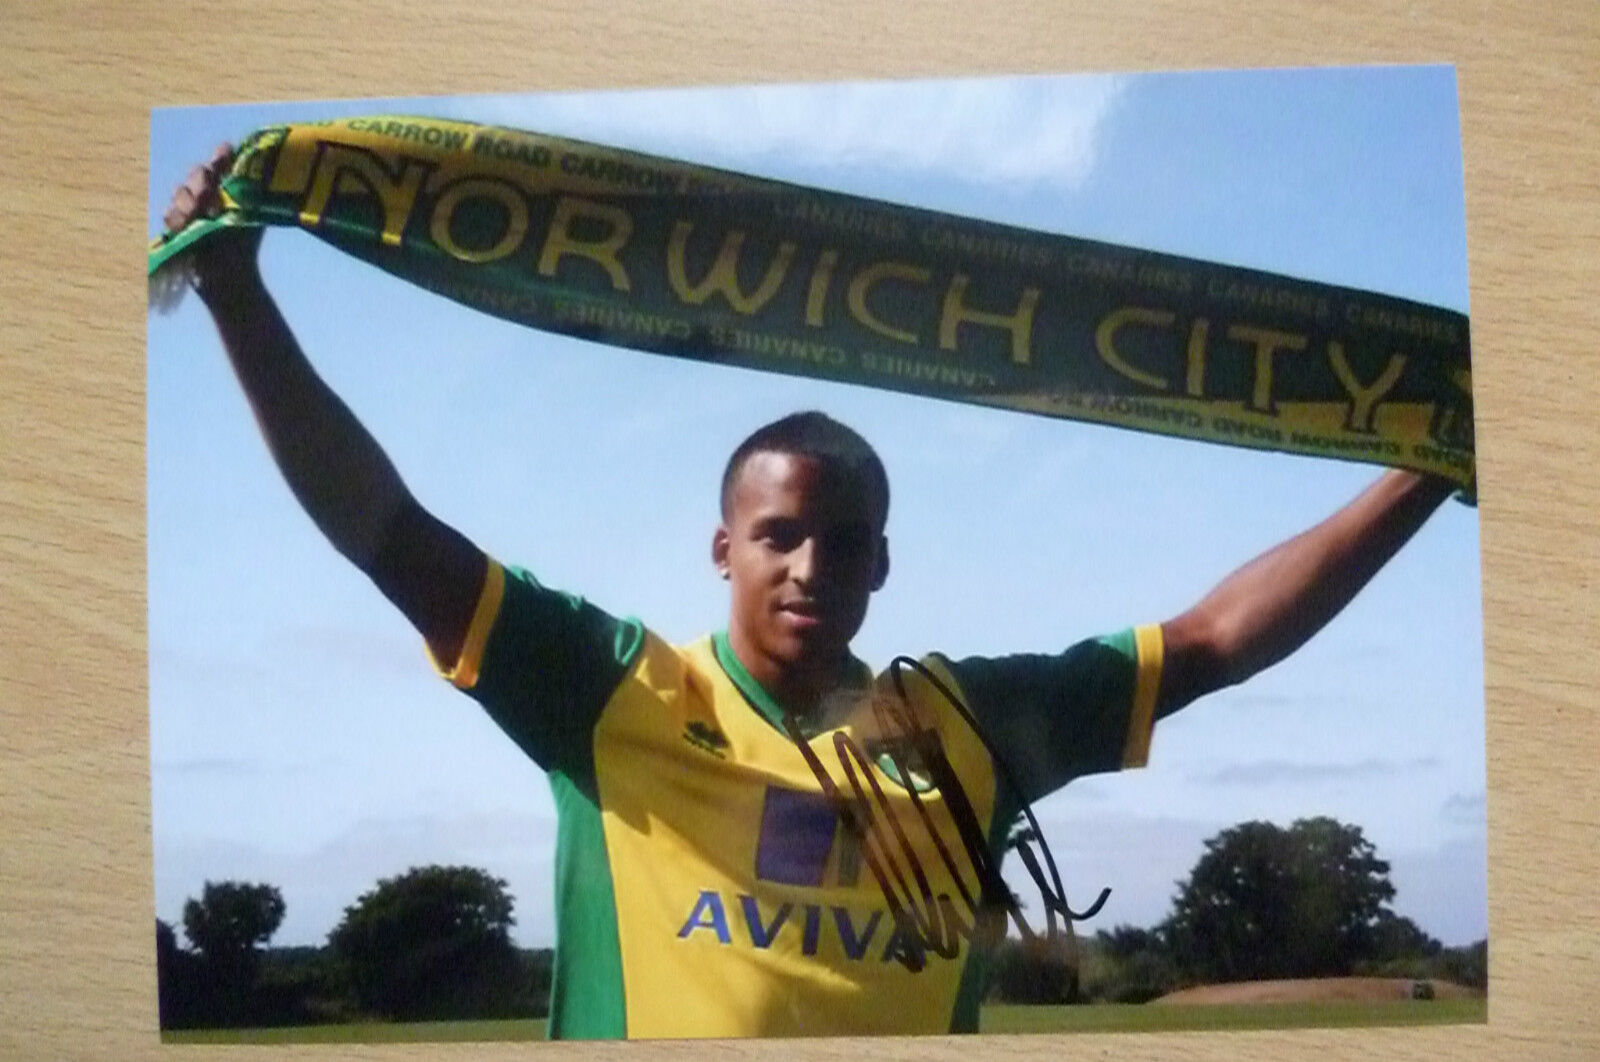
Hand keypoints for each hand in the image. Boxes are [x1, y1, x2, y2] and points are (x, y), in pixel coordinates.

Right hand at [162, 142, 262, 292]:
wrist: (229, 277)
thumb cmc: (244, 247)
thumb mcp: (251, 216)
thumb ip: (249, 192)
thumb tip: (252, 170)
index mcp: (228, 189)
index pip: (221, 163)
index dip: (221, 157)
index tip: (224, 155)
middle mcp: (208, 194)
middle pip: (198, 173)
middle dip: (202, 180)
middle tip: (208, 193)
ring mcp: (190, 208)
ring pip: (180, 191)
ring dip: (188, 201)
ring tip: (197, 215)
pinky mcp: (176, 225)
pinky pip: (169, 213)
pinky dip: (176, 218)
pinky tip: (184, 225)